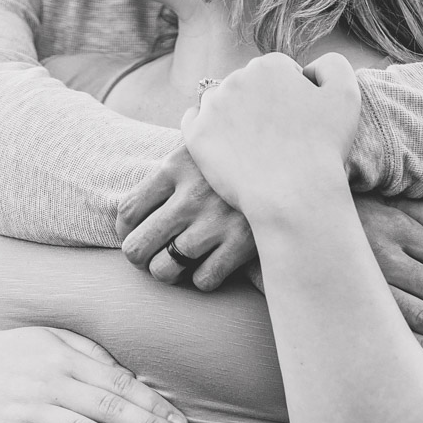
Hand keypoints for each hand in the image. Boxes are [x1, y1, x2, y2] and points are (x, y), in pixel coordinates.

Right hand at [0, 326, 187, 422]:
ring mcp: (27, 408)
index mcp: (64, 356)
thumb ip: (87, 352)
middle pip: (108, 404)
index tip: (180, 421)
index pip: (119, 381)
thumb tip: (128, 372)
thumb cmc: (7, 358)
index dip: (153, 402)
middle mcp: (49, 380)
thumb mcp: (45, 339)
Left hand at [116, 147, 257, 291]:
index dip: (125, 230)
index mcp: (177, 166)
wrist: (297, 158)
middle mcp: (191, 197)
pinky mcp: (242, 245)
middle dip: (139, 258)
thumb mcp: (208, 141)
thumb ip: (178, 157)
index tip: (134, 232)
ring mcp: (215, 223)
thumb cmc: (245, 153)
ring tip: (177, 264)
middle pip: (136, 248)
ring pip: (164, 270)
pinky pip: (203, 280)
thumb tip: (143, 181)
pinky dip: (202, 278)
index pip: (127, 211)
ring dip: (167, 272)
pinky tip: (211, 265)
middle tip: (150, 255)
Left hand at [181, 52, 360, 218]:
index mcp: (270, 65)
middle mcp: (237, 78)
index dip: (290, 98)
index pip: (277, 75)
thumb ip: (332, 64)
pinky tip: (222, 145)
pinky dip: (205, 129)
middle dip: (258, 107)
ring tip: (250, 145)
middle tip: (275, 139)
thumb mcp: (346, 94)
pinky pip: (193, 121)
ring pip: (219, 103)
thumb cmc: (324, 148)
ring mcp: (213, 107)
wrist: (294, 194)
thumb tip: (308, 68)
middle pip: (246, 88)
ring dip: (231, 117)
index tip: (296, 123)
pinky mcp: (196, 136)